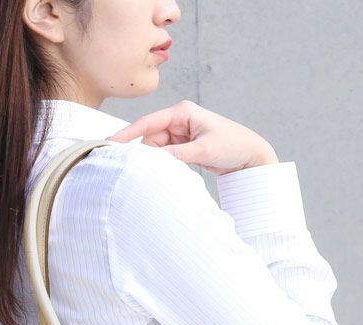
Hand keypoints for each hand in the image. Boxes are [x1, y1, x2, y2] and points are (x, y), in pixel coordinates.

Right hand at [105, 99, 278, 175]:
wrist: (251, 156)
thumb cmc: (232, 145)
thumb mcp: (203, 150)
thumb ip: (176, 154)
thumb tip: (152, 159)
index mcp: (182, 112)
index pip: (148, 122)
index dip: (128, 134)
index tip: (111, 143)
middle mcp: (179, 120)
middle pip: (150, 138)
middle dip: (145, 154)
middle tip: (138, 171)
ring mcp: (181, 134)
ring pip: (157, 149)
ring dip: (156, 161)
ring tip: (160, 174)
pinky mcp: (184, 147)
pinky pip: (166, 156)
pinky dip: (164, 164)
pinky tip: (164, 173)